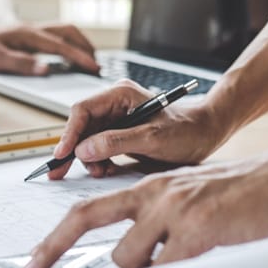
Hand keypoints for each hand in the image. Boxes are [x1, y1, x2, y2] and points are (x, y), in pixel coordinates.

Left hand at [0, 21, 99, 75]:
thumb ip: (21, 65)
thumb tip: (46, 70)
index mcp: (26, 35)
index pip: (60, 46)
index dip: (80, 57)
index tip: (94, 68)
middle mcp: (31, 30)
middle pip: (68, 31)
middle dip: (85, 46)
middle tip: (97, 64)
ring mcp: (29, 31)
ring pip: (62, 31)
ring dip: (78, 43)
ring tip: (88, 60)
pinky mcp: (26, 36)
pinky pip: (53, 37)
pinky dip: (66, 44)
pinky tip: (67, 57)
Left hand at [24, 144, 267, 267]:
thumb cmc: (230, 195)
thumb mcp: (181, 198)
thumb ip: (151, 219)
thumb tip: (128, 254)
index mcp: (145, 186)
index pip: (87, 207)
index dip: (57, 234)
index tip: (37, 257)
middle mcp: (151, 192)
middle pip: (85, 216)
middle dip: (53, 245)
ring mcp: (172, 209)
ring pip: (126, 256)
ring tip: (175, 254)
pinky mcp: (197, 228)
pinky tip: (194, 258)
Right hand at [48, 80, 225, 179]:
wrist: (209, 133)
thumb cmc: (189, 130)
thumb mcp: (152, 139)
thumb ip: (116, 143)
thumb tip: (83, 150)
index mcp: (120, 95)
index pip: (82, 111)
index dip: (69, 134)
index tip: (63, 155)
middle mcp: (114, 104)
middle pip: (80, 126)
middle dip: (73, 150)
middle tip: (58, 172)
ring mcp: (116, 118)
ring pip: (87, 139)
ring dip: (88, 158)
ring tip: (99, 172)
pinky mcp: (119, 133)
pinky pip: (98, 147)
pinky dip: (98, 161)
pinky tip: (105, 170)